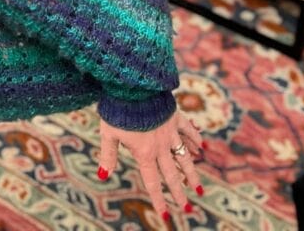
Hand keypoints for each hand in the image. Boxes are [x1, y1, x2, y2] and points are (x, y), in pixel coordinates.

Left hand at [98, 111, 203, 225]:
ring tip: (199, 188)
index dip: (159, 200)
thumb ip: (108, 155)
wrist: (134, 87)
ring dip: (191, 172)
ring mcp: (170, 131)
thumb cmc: (117, 110)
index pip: (153, 182)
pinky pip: (188, 130)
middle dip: (179, 192)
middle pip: (172, 174)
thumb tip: (102, 175)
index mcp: (144, 153)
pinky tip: (201, 147)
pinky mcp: (175, 116)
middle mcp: (160, 146)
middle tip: (188, 208)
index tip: (167, 216)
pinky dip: (195, 139)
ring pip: (184, 156)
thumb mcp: (108, 133)